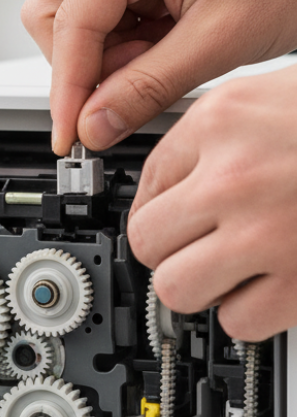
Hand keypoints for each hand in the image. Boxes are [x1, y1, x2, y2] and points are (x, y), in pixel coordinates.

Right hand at [22, 0, 296, 154]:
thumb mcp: (217, 43)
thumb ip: (143, 89)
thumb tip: (91, 126)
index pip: (68, 23)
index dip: (66, 88)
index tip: (68, 136)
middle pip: (52, 15)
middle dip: (79, 67)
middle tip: (118, 99)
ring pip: (75, 22)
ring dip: (105, 60)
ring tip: (159, 68)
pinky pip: (106, 21)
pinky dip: (125, 51)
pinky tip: (164, 55)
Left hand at [127, 65, 296, 339]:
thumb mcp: (271, 94)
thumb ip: (214, 138)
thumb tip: (170, 186)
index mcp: (221, 122)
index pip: (144, 184)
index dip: (159, 207)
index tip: (170, 221)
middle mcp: (234, 177)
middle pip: (147, 242)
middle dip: (171, 249)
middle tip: (200, 246)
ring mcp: (266, 233)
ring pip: (178, 290)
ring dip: (202, 286)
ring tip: (233, 268)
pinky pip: (238, 321)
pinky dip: (251, 314)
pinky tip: (273, 284)